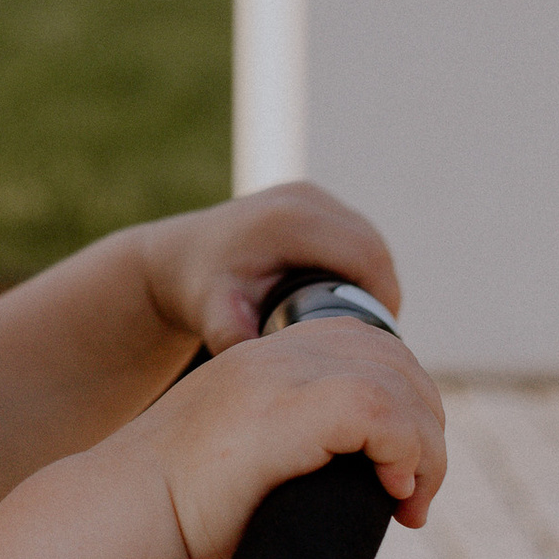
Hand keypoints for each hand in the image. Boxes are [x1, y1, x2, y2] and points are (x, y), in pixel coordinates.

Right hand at [132, 313, 447, 558]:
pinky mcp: (286, 410)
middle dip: (423, 424)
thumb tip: (361, 493)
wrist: (118, 529)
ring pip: (399, 383)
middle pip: (392, 358)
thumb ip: (293, 454)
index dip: (401, 403)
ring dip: (425, 447)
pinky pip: (382, 409)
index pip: (363, 349)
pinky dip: (409, 451)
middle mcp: (271, 357)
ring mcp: (276, 377)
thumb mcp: (244, 468)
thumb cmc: (173, 525)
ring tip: (408, 505)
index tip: (399, 473)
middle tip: (413, 496)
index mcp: (258, 363)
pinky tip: (394, 494)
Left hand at [140, 183, 401, 359]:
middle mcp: (302, 197)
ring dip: (374, 279)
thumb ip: (233, 335)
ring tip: (365, 323)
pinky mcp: (310, 199)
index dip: (383, 300)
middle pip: (374, 247)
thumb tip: (266, 364)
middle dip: (382, 293)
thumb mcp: (211, 313)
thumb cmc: (196, 289)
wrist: (175, 256)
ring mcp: (308, 194)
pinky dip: (361, 264)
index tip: (378, 342)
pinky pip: (354, 233)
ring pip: (368, 239)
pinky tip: (353, 297)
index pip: (366, 258)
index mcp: (288, 221)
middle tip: (376, 340)